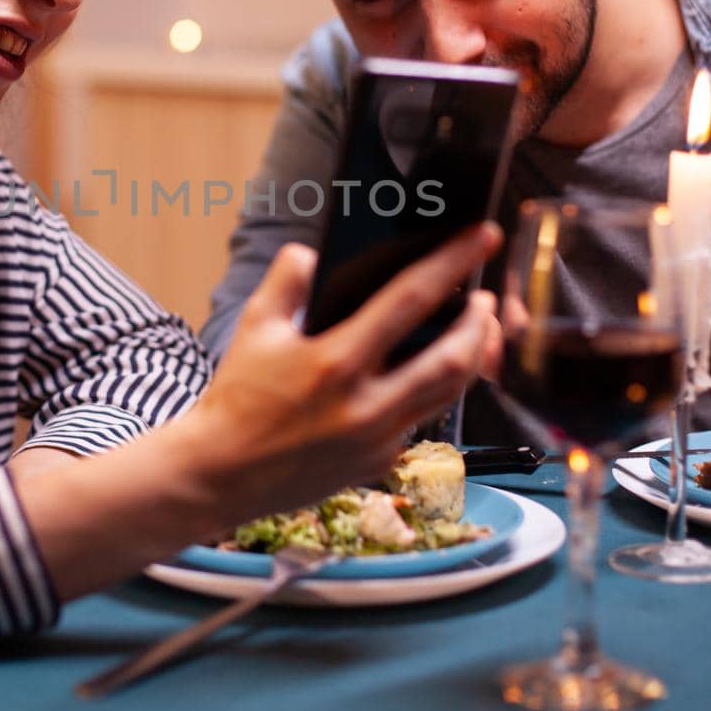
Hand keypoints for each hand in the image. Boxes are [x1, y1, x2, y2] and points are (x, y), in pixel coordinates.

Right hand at [183, 222, 502, 523]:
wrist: (224, 473)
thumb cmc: (238, 397)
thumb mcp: (255, 327)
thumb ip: (286, 281)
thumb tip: (312, 252)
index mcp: (335, 361)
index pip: (410, 300)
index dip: (452, 263)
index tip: (481, 237)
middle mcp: (365, 404)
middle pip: (452, 358)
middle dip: (480, 323)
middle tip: (487, 298)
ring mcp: (378, 439)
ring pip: (449, 392)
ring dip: (471, 356)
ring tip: (474, 330)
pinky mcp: (380, 462)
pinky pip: (422, 420)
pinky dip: (433, 391)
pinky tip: (431, 372)